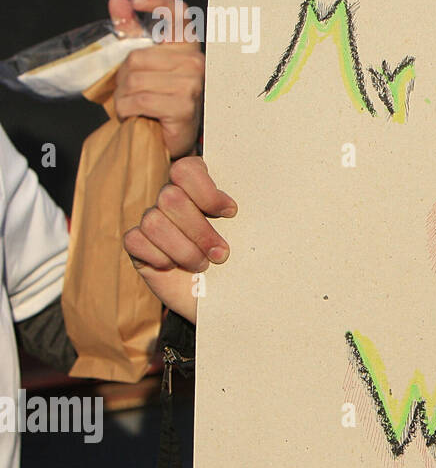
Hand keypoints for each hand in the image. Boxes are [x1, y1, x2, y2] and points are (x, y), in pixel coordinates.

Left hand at [110, 0, 204, 158]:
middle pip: (138, 57)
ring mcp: (193, 84)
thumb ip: (131, 30)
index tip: (135, 0)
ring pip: (135, 80)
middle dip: (124, 78)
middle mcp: (195, 63)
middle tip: (131, 93)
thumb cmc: (156, 99)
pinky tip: (136, 115)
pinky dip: (128, 109)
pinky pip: (139, 99)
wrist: (169, 138)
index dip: (158, 3)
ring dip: (124, 96)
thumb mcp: (142, 63)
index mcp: (187, 49)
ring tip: (134, 106)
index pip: (179, 16)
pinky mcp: (184, 105)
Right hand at [123, 156, 236, 324]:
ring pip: (154, 221)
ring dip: (183, 249)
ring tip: (203, 265)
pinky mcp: (138, 245)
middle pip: (170, 197)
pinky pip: (136, 241)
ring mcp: (153, 220)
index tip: (231, 213)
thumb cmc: (242, 262)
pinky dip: (159, 257)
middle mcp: (172, 198)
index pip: (187, 169)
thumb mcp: (251, 237)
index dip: (206, 191)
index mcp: (200, 187)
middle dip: (199, 230)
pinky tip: (174, 267)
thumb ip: (249, 215)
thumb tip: (266, 197)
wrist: (227, 298)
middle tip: (222, 253)